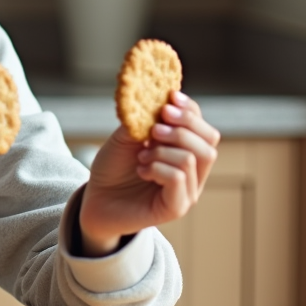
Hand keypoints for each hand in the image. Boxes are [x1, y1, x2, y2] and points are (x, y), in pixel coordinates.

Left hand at [78, 91, 219, 256]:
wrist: (96, 198)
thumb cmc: (114, 167)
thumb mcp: (128, 135)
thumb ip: (146, 119)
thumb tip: (162, 98)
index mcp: (187, 152)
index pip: (204, 128)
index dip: (191, 111)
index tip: (170, 98)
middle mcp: (194, 172)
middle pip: (209, 142)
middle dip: (182, 128)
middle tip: (155, 128)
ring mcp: (188, 191)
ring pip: (191, 158)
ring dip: (162, 150)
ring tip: (142, 155)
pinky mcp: (176, 207)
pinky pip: (178, 178)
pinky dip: (157, 168)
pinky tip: (141, 170)